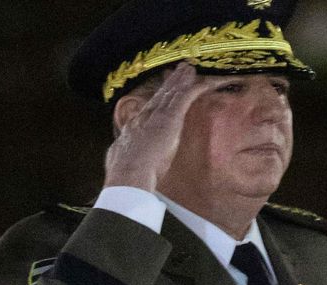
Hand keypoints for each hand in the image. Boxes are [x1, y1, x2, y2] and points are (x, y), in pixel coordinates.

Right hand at [102, 64, 209, 192]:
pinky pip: (188, 96)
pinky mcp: (171, 116)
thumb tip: (117, 160)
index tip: (162, 91)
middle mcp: (145, 116)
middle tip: (179, 70)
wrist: (129, 172)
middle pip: (160, 95)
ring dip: (183, 79)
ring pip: (173, 92)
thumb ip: (120, 157)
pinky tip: (209, 81)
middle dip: (170, 82)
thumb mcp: (118, 161)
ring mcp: (158, 114)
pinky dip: (200, 87)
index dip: (156, 99)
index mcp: (134, 128)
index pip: (148, 109)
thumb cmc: (125, 174)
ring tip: (190, 68)